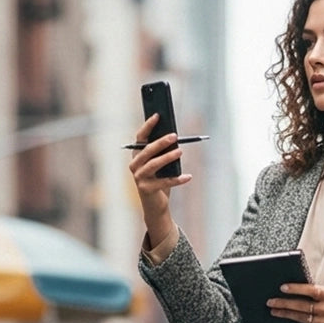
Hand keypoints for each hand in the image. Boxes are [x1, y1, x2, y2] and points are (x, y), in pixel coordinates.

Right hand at [128, 115, 192, 240]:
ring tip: (181, 152)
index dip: (148, 126)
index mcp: (137, 156)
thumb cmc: (159, 182)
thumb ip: (163, 153)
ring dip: (168, 157)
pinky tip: (188, 177)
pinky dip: (177, 179)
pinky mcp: (147, 189)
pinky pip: (165, 182)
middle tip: (175, 136)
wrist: (156, 207)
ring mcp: (139, 178)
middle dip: (161, 142)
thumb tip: (175, 138)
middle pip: (148, 150)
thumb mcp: (161, 166)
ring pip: (154, 164)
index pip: (140, 138)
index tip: (158, 115)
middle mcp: (135, 166)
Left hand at [267, 283, 323, 322]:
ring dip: (286, 314)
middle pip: (302, 306)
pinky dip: (298, 321)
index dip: (295, 288)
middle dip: (284, 303)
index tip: (282, 287)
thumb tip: (298, 291)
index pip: (310, 290)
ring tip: (274, 311)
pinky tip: (288, 318)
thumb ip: (320, 293)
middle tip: (270, 302)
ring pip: (302, 318)